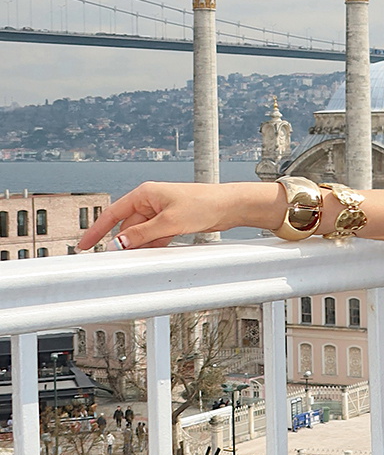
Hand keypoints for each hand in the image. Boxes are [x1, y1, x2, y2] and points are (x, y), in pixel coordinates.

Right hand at [77, 181, 280, 249]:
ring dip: (139, 246)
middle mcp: (150, 201)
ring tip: (137, 258)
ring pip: (141, 233)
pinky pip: (154, 236)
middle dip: (123, 242)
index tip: (84, 244)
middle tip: (113, 260)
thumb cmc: (203, 205)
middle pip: (127, 226)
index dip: (96, 230)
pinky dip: (152, 246)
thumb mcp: (168, 222)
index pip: (113, 213)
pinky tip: (152, 255)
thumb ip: (141, 235)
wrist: (229, 206)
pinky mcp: (171, 222)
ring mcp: (161, 212)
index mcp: (145, 194)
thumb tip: (118, 244)